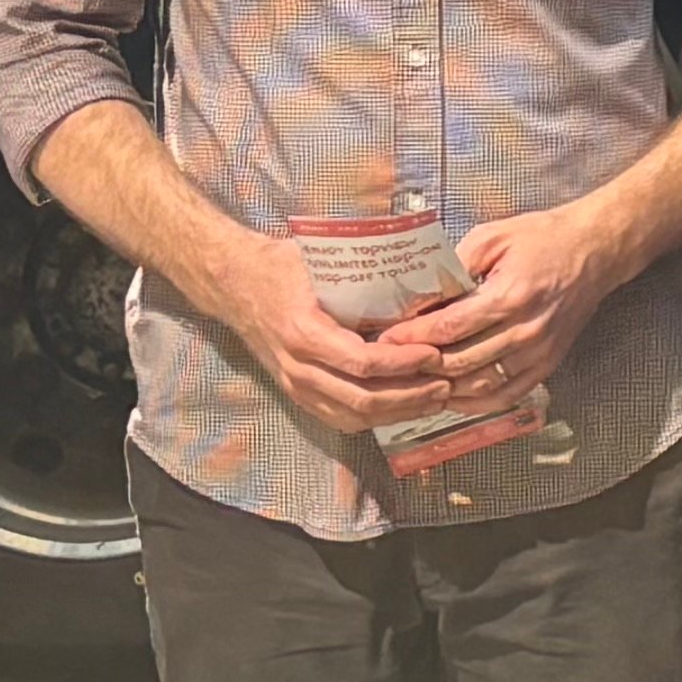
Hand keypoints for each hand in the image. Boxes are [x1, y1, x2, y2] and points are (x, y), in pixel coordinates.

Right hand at [193, 230, 462, 438]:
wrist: (235, 285)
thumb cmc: (282, 267)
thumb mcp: (321, 263)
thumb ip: (363, 278)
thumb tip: (419, 279)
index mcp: (304, 332)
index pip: (361, 362)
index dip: (402, 363)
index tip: (434, 354)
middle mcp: (297, 367)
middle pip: (361, 399)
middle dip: (409, 396)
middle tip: (446, 384)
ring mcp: (295, 386)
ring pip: (353, 416)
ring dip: (398, 413)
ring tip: (435, 399)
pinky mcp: (298, 395)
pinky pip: (340, 419)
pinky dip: (376, 419)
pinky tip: (405, 408)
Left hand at [369, 193, 619, 417]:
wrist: (596, 250)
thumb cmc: (543, 237)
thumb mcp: (493, 236)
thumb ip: (455, 266)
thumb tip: (419, 295)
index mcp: (510, 295)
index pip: (449, 328)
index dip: (412, 337)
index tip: (385, 339)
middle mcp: (526, 330)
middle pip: (461, 363)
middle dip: (420, 365)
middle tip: (389, 364)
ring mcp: (539, 352)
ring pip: (480, 386)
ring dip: (443, 388)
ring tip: (413, 382)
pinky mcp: (547, 365)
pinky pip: (506, 395)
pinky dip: (474, 402)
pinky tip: (450, 396)